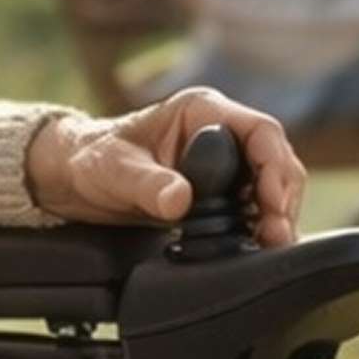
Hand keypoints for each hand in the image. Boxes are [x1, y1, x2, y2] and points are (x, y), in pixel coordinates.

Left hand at [24, 90, 305, 248]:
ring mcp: (223, 163)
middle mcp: (220, 133)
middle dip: (282, 198)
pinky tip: (259, 247)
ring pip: (272, 186)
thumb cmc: (93, 159)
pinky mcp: (220, 192)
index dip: (274, 167)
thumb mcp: (115, 169)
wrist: (76, 179)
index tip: (271, 203)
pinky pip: (254, 206)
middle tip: (276, 234)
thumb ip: (147, 184)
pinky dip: (262, 226)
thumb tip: (179, 200)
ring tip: (271, 245)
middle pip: (276, 160)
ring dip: (277, 215)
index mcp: (202, 111)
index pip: (260, 131)